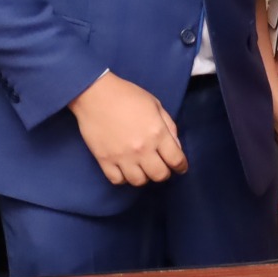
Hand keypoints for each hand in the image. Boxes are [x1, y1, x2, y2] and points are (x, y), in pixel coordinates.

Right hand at [69, 72, 187, 185]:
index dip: (181, 166)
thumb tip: (176, 147)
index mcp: (157, 133)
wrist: (96, 95)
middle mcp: (142, 148)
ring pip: (139, 181)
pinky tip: (125, 169)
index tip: (180, 168)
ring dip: (144, 176)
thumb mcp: (156, 106)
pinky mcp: (104, 160)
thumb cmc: (128, 96)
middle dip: (164, 173)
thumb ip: (169, 126)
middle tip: (161, 167)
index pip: (176, 160)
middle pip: (159, 175)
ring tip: (142, 168)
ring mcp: (122, 156)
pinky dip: (123, 178)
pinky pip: (117, 180)